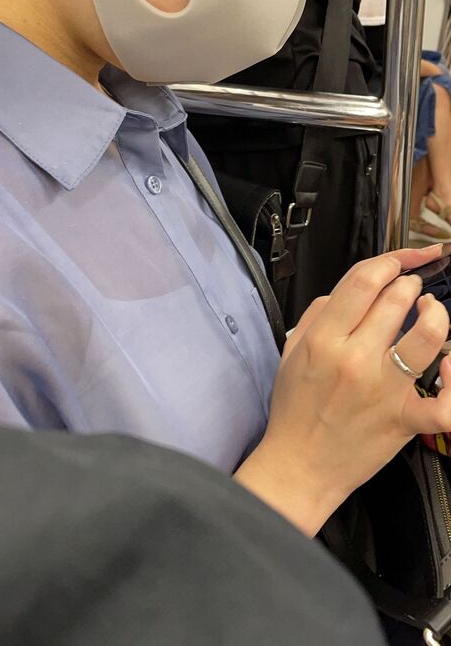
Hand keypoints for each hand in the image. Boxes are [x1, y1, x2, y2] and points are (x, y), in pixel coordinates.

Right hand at [236, 245, 450, 535]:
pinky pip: (445, 403)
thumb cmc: (295, 411)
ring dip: (436, 312)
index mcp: (324, 340)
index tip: (399, 260)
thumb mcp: (290, 353)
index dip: (390, 260)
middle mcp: (355, 359)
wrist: (299, 466)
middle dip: (409, 283)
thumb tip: (346, 293)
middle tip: (409, 289)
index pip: (364, 281)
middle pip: (398, 298)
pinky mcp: (404, 419)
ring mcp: (383, 390)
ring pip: (429, 334)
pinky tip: (449, 367)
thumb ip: (316, 316)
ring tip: (430, 310)